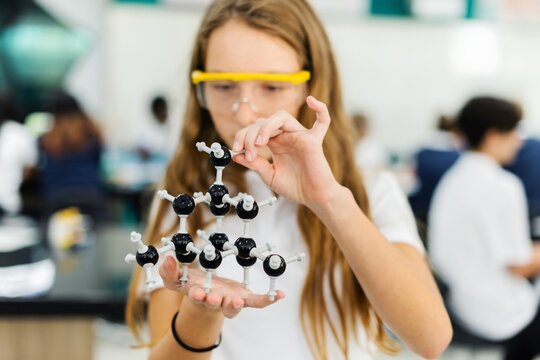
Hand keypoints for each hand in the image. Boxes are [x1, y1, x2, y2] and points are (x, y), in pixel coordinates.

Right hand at [159, 256, 284, 318]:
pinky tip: (280, 295)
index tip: (197, 292)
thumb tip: (166, 260)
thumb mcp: (177, 280)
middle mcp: (215, 301)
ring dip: (235, 305)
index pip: (197, 297)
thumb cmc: (193, 285)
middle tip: (215, 298)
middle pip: (216, 305)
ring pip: (233, 307)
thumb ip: (169, 272)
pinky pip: (257, 302)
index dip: (198, 296)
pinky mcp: (244, 298)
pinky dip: (268, 300)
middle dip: (215, 302)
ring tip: (237, 300)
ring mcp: (230, 301)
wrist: (207, 295)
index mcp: (199, 296)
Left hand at [232, 96, 341, 208]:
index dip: (242, 137)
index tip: (236, 150)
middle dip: (250, 136)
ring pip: (282, 117)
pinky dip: (320, 109)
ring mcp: (300, 136)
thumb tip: (236, 155)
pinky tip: (311, 101)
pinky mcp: (314, 141)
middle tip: (249, 155)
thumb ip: (255, 165)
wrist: (313, 197)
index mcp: (275, 142)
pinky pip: (322, 121)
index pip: (255, 129)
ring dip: (266, 126)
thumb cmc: (295, 187)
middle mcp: (286, 136)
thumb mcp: (269, 176)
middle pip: (264, 122)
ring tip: (260, 142)